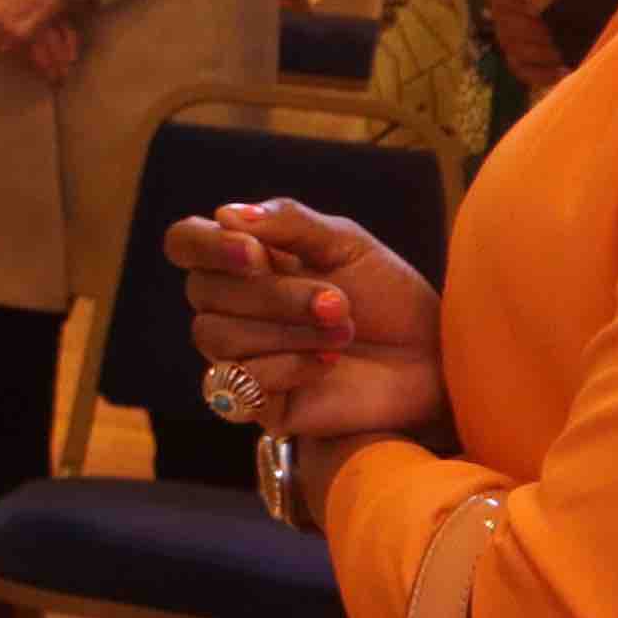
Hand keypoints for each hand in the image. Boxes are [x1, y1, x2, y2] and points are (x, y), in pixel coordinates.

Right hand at [165, 199, 447, 445]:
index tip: (254, 253)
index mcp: (243, 261)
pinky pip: (240, 383)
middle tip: (339, 302)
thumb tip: (227, 214)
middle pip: (203, 292)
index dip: (205, 246)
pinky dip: (287, 367)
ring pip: (217, 336)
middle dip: (273, 295)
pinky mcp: (259, 402)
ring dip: (284, 331)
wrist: (432, 360)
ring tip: (343, 330)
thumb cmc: (390, 298)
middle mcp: (230, 307)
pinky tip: (328, 363)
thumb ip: (290, 223)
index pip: (185, 242)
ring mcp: (240, 356)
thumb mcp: (348, 245)